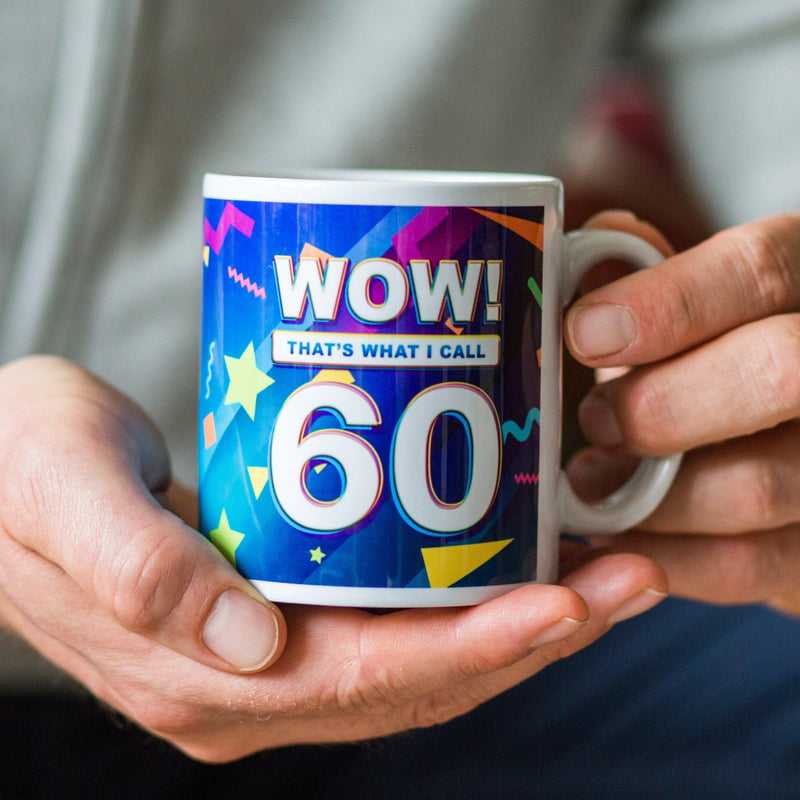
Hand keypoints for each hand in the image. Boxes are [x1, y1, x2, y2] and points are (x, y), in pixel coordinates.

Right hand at [0, 356, 666, 760]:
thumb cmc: (21, 463)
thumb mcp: (59, 486)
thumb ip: (133, 564)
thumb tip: (245, 640)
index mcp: (195, 673)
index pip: (367, 680)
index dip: (476, 649)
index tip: (568, 601)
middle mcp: (243, 685)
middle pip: (419, 681)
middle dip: (531, 636)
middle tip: (627, 575)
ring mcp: (263, 658)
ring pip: (419, 661)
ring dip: (515, 622)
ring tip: (602, 568)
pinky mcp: (273, 618)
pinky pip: (392, 626)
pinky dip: (465, 603)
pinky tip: (513, 559)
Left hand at [564, 211, 799, 614]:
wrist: (784, 440)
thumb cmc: (720, 364)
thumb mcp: (700, 310)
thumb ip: (652, 281)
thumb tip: (575, 261)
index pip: (760, 269)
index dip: (667, 303)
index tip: (584, 333)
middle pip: (775, 372)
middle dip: (661, 405)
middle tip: (596, 423)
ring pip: (757, 485)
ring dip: (650, 495)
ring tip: (592, 486)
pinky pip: (749, 565)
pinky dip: (667, 557)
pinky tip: (621, 539)